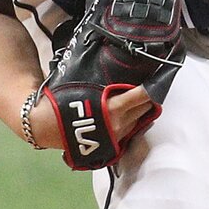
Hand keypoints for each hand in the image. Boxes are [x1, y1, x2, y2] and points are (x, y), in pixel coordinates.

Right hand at [28, 84, 155, 149]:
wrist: (46, 126)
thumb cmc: (64, 101)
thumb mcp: (85, 84)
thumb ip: (105, 79)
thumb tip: (118, 62)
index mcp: (114, 109)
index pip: (143, 95)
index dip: (154, 85)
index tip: (162, 74)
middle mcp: (119, 125)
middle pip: (146, 107)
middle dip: (150, 95)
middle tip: (152, 82)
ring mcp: (116, 137)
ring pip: (140, 120)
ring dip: (142, 108)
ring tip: (141, 96)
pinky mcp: (112, 145)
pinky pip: (130, 130)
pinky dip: (133, 120)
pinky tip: (129, 112)